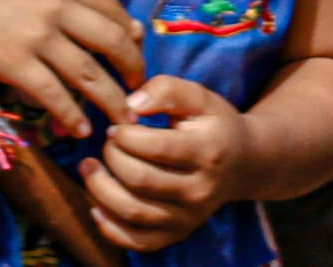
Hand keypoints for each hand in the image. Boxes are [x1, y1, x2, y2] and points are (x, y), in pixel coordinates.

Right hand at [0, 0, 147, 136]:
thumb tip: (101, 18)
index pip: (113, 9)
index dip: (131, 34)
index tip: (138, 51)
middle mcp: (57, 7)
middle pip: (113, 42)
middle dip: (133, 68)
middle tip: (139, 88)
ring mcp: (37, 36)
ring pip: (90, 74)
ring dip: (112, 100)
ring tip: (124, 121)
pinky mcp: (15, 63)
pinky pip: (53, 95)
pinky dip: (71, 116)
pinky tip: (80, 130)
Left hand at [85, 72, 248, 251]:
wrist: (243, 163)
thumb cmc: (214, 125)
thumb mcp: (200, 98)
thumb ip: (167, 90)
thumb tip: (131, 104)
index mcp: (208, 151)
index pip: (156, 147)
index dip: (126, 135)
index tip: (117, 126)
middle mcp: (200, 189)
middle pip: (141, 180)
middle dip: (112, 158)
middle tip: (106, 144)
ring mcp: (189, 217)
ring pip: (134, 211)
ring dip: (100, 190)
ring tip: (89, 168)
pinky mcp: (178, 234)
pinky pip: (138, 241)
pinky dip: (110, 228)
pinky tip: (96, 206)